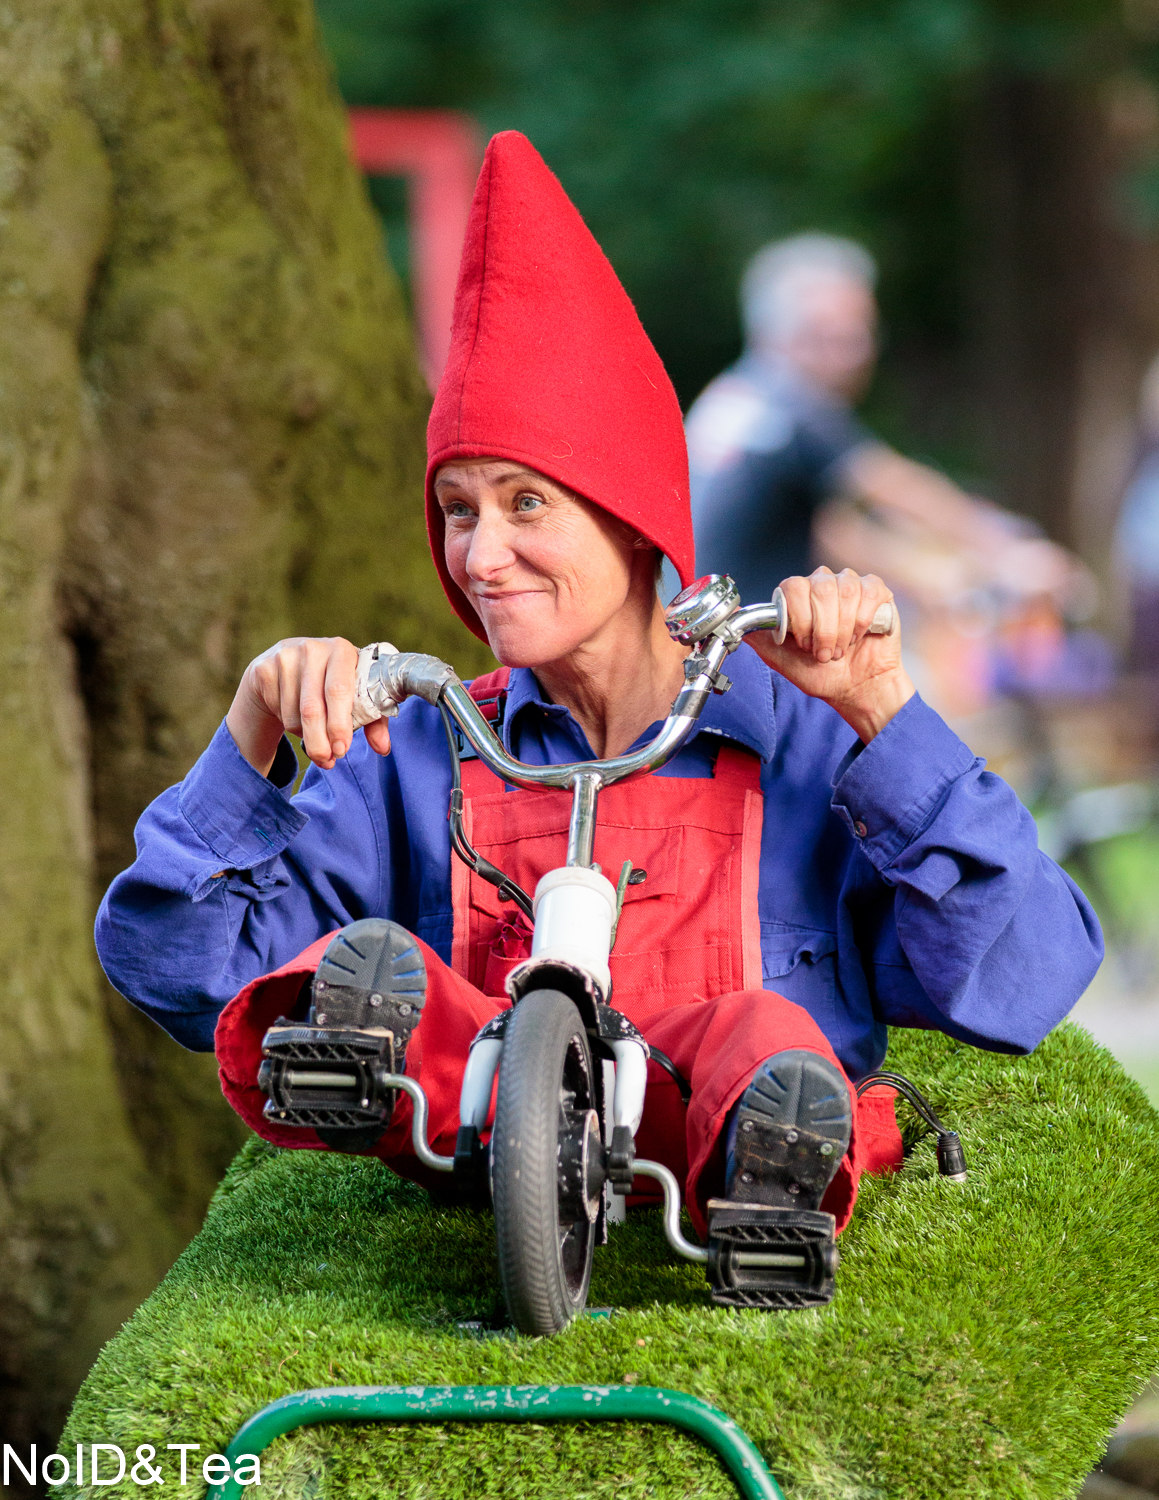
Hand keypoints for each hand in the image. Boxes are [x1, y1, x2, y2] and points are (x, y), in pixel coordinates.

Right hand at [226, 637, 392, 775]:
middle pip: (313, 708)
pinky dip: (291, 727)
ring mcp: (284, 656)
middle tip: (328, 760)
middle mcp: (312, 648)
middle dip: (321, 742)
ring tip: (316, 740)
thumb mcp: (355, 694)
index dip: (340, 724)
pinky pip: (278, 711)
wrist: (286, 666)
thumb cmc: (330, 682)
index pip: (339, 691)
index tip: (342, 748)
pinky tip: (298, 720)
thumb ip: (373, 719)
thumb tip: (383, 748)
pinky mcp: (264, 669)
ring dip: (307, 738)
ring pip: (295, 715)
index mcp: (342, 650)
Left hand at [747, 567, 914, 741]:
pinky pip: (869, 593)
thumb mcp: (780, 658)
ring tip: (839, 649)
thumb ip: (757, 636)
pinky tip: (858, 636)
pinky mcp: (876, 592)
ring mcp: (850, 584)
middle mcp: (823, 583)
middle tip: (822, 651)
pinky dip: (862, 621)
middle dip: (821, 628)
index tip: (803, 643)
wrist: (855, 688)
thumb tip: (732, 617)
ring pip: (845, 590)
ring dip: (841, 629)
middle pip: (820, 588)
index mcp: (798, 595)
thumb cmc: (820, 673)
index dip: (799, 617)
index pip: (793, 586)